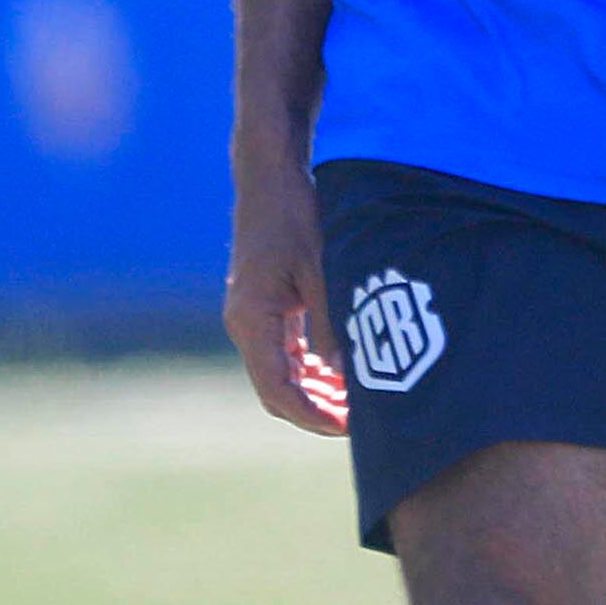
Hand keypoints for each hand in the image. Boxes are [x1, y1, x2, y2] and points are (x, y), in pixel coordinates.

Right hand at [221, 160, 347, 435]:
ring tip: (357, 402)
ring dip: (315, 391)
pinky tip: (343, 373)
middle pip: (276, 389)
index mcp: (252, 320)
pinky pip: (285, 352)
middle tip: (360, 423)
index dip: (312, 416)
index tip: (347, 429)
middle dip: (316, 410)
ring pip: (281, 373)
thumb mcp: (321, 270)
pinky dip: (311, 369)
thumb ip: (332, 326)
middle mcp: (245, 324)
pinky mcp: (263, 306)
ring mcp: (252, 316)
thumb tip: (348, 378)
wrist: (269, 175)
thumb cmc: (294, 215)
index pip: (278, 390)